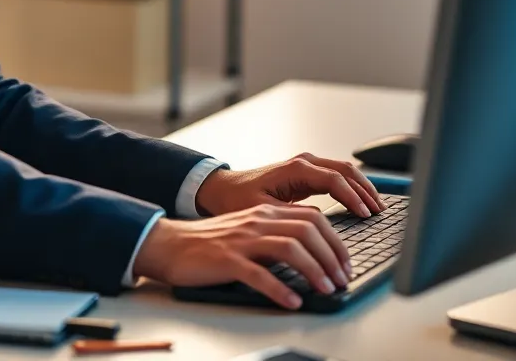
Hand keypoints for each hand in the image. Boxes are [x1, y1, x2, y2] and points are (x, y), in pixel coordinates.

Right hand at [133, 204, 353, 308]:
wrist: (170, 243)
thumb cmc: (209, 242)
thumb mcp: (248, 230)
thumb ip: (276, 234)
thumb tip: (312, 252)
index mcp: (264, 213)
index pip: (312, 219)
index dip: (335, 241)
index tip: (345, 263)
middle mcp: (257, 222)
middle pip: (307, 230)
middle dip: (332, 255)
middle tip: (342, 278)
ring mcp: (242, 240)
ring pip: (290, 248)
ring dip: (314, 270)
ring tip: (327, 288)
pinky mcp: (227, 260)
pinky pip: (259, 274)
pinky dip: (280, 289)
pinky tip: (292, 301)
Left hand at [194, 153, 385, 218]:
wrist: (222, 189)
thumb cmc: (237, 200)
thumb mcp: (262, 211)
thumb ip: (290, 215)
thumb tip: (318, 223)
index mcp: (294, 169)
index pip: (334, 180)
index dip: (353, 198)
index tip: (365, 214)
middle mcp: (303, 162)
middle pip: (345, 170)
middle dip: (365, 190)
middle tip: (380, 210)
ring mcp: (305, 165)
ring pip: (344, 170)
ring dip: (362, 187)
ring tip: (377, 207)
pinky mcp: (305, 173)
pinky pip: (336, 176)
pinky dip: (352, 187)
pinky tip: (360, 201)